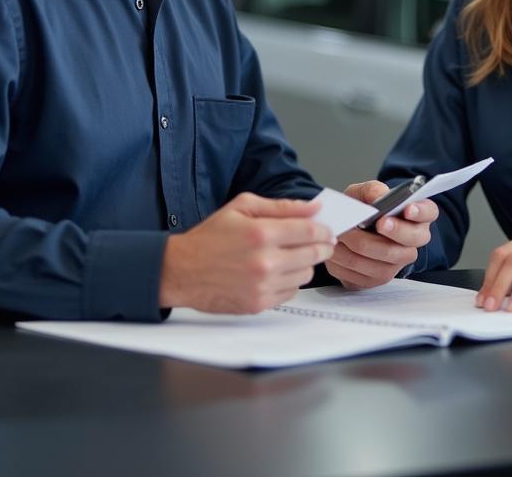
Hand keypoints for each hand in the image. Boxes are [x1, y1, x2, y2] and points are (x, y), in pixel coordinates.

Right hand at [160, 193, 335, 313]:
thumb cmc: (211, 236)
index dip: (325, 229)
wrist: (182, 270)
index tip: (328, 229)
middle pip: (313, 254)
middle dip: (322, 246)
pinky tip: (278, 271)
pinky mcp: (259, 304)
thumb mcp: (243, 206)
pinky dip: (290, 281)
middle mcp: (265, 262)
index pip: (310, 231)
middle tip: (320, 242)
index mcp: (261, 233)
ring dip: (305, 264)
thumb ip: (282, 206)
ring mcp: (262, 286)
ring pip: (305, 275)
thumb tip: (314, 207)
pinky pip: (291, 292)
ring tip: (292, 255)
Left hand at [325, 180, 436, 289]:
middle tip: (378, 222)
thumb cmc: (361, 208)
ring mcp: (397, 263)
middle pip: (411, 240)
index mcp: (416, 214)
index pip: (428, 212)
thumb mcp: (363, 193)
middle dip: (394, 231)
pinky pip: (365, 277)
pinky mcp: (378, 279)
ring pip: (386, 262)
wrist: (348, 229)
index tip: (408, 208)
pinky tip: (336, 251)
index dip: (421, 212)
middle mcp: (412, 241)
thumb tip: (378, 197)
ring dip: (362, 247)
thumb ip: (371, 190)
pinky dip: (347, 264)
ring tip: (343, 235)